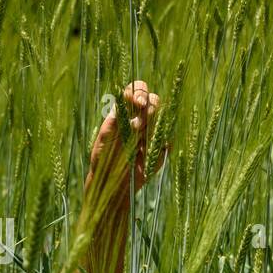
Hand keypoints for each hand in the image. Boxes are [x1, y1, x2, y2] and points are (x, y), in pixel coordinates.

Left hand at [87, 80, 165, 198]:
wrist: (113, 182)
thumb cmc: (103, 159)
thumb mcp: (104, 140)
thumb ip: (111, 123)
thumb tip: (119, 104)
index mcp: (125, 110)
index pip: (136, 90)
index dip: (139, 92)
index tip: (137, 103)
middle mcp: (140, 117)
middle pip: (153, 99)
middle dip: (148, 108)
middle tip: (136, 126)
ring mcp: (152, 130)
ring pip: (162, 115)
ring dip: (152, 124)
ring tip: (138, 138)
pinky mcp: (161, 145)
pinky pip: (168, 136)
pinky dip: (162, 140)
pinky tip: (148, 149)